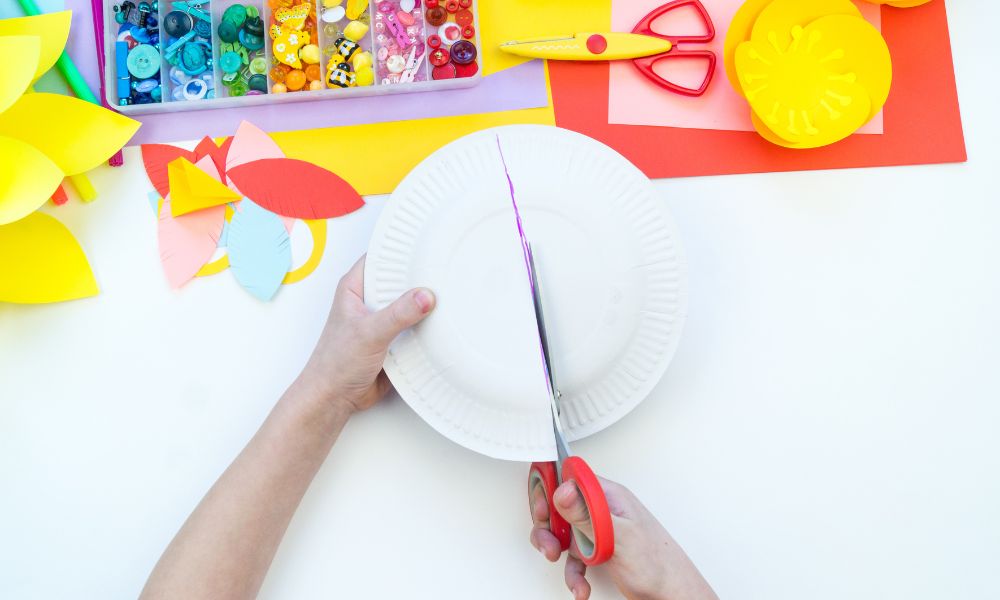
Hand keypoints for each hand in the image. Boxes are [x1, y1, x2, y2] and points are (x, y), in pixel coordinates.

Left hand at [298, 255, 435, 413]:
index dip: (401, 250)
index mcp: (355, 287)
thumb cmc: (335, 363)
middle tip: (443, 275)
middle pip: (401, 280)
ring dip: (426, 306)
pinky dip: (427, 327)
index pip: (381, 257)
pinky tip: (442, 325)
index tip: (426, 246)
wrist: (335, 397)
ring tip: (448, 298)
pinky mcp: (394, 338)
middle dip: (420, 280)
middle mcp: (369, 300)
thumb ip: (398, 314)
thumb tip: (424, 297)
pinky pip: (416, 327)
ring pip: (410, 304)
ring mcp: (383, 319)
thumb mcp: (369, 333)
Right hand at [530, 477, 717, 599]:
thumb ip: (588, 513)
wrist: (673, 594)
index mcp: (608, 496)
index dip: (550, 490)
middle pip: (560, 506)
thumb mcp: (619, 536)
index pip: (570, 478)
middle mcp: (603, 509)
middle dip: (549, 527)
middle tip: (550, 543)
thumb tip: (564, 489)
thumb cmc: (658, 565)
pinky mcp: (598, 550)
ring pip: (563, 533)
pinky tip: (580, 584)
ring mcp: (599, 530)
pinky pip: (574, 557)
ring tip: (563, 565)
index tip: (543, 510)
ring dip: (558, 552)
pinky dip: (572, 573)